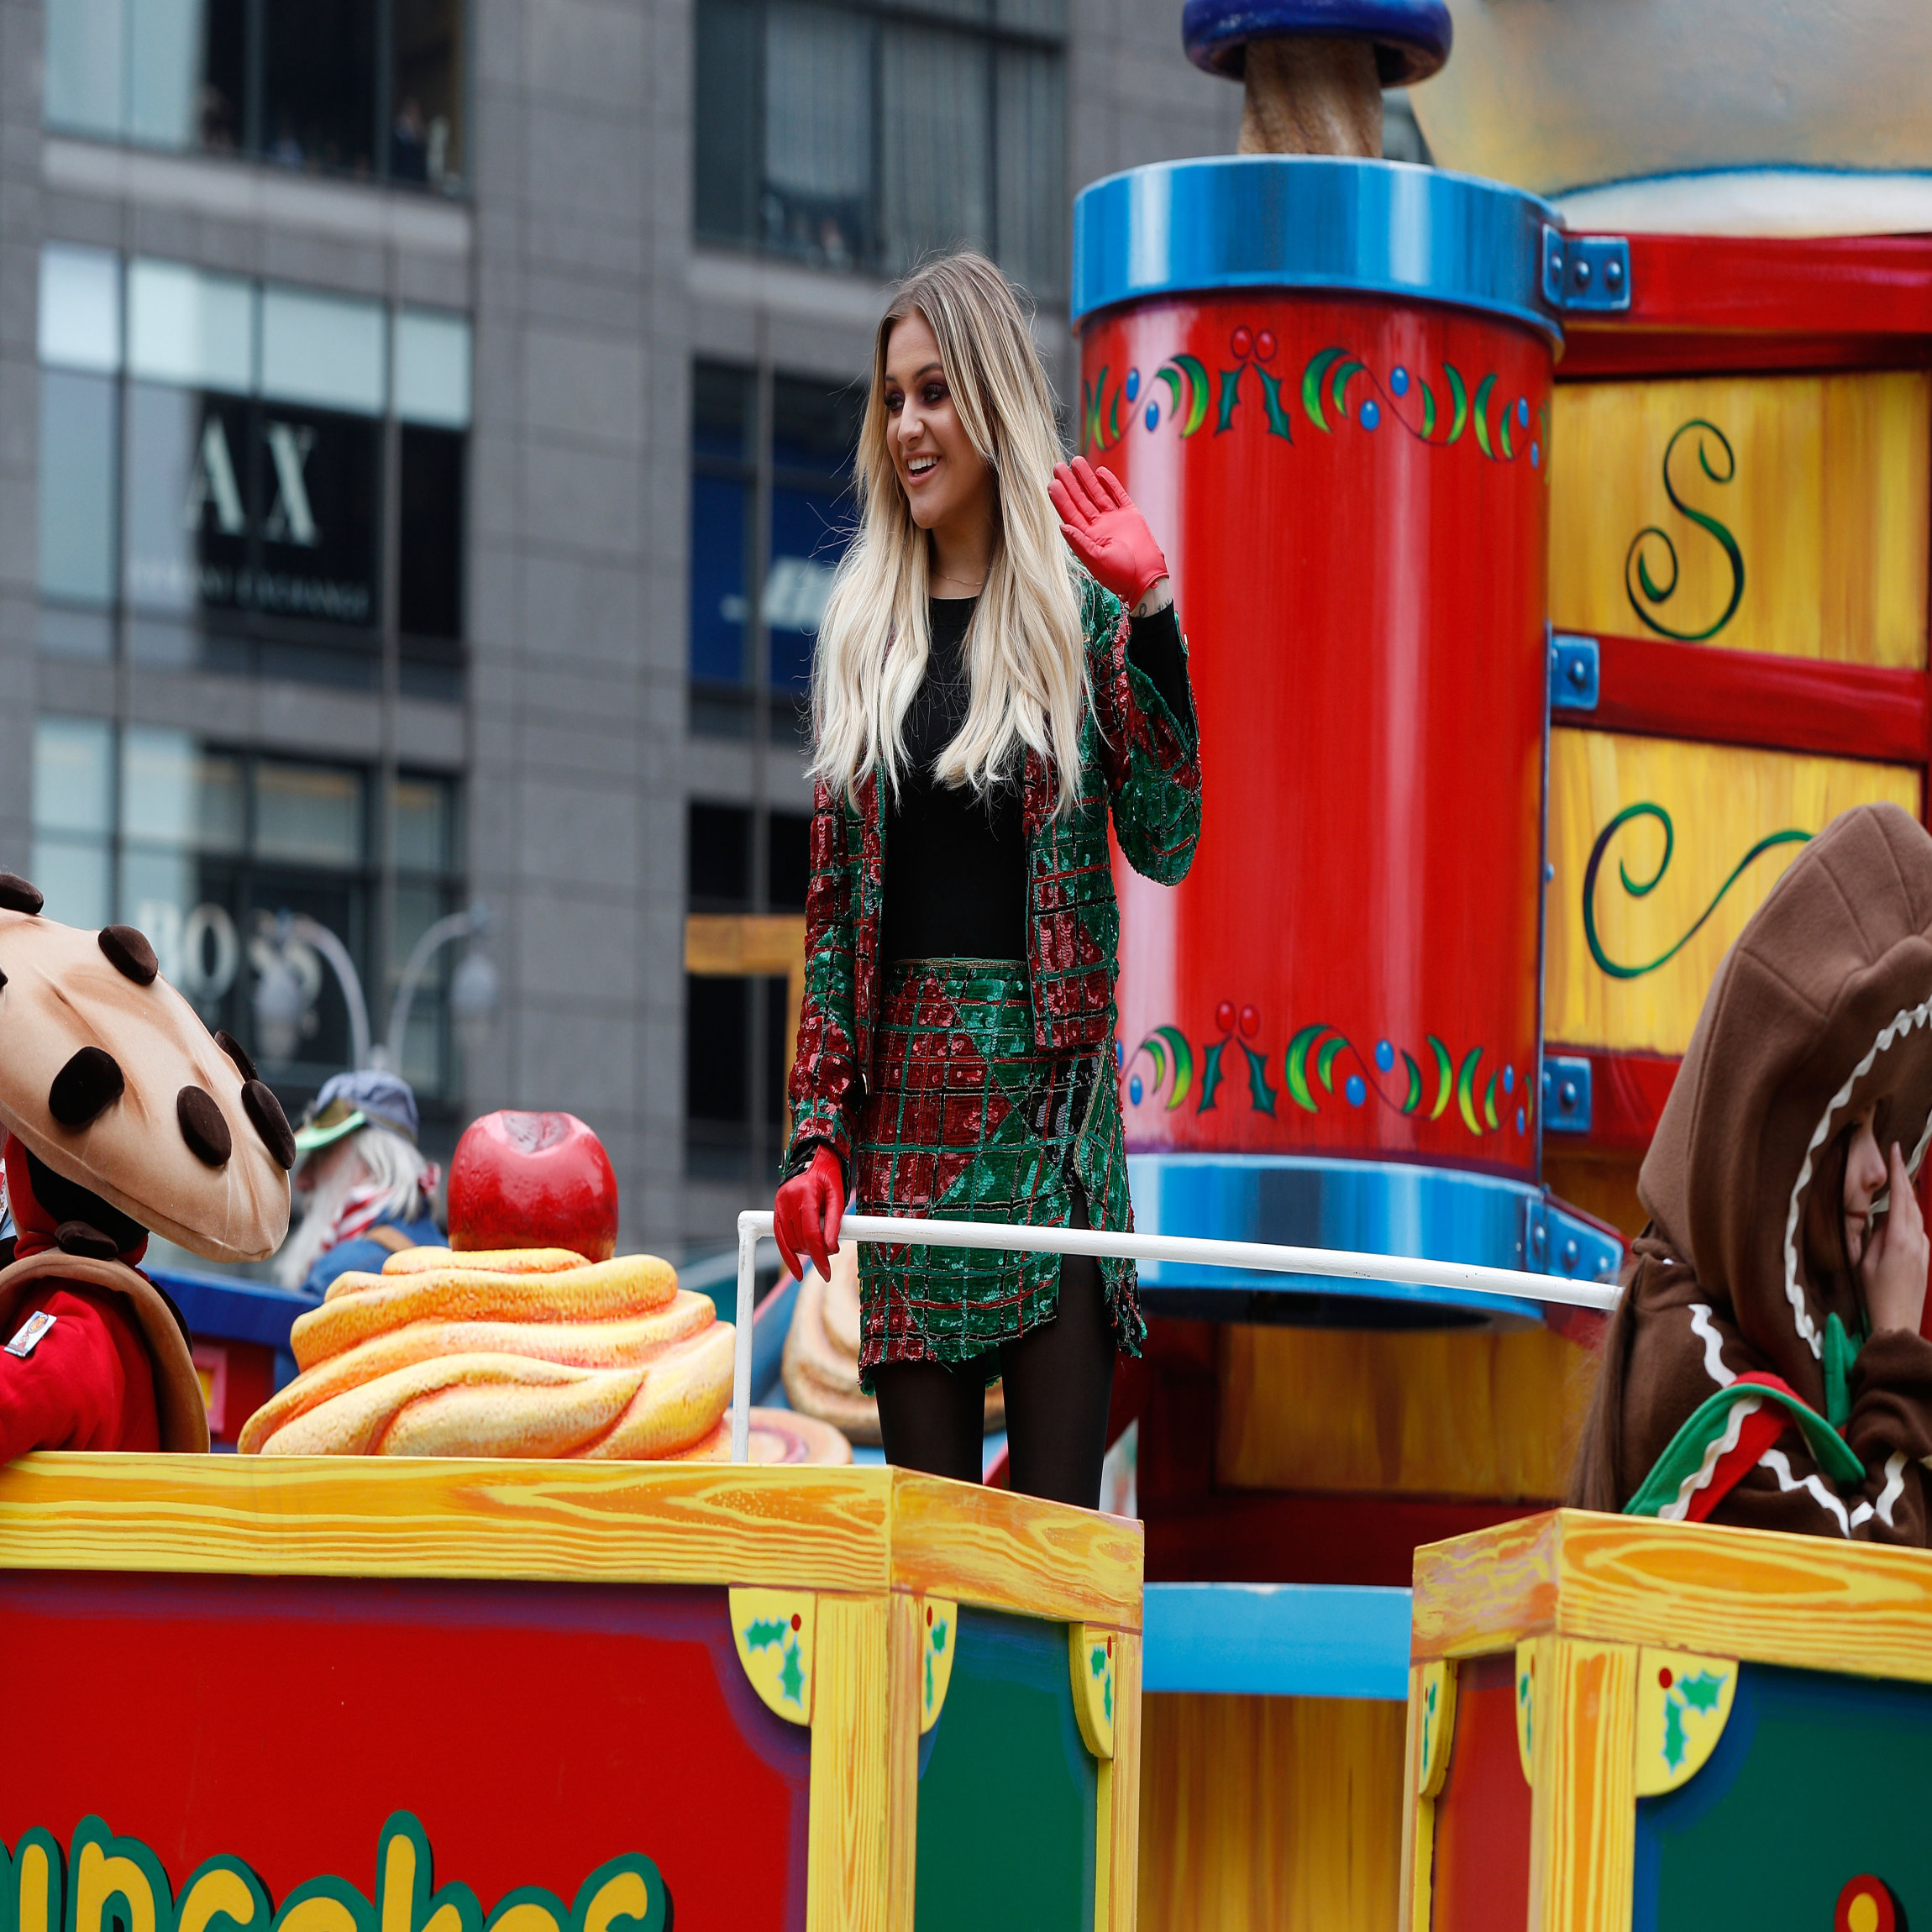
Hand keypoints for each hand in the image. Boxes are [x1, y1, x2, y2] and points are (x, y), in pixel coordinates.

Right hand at [774, 1145, 845, 1283]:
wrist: (812, 1157)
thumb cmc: (828, 1175)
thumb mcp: (838, 1194)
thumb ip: (835, 1221)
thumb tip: (832, 1248)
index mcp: (805, 1195)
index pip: (811, 1234)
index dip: (819, 1256)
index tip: (827, 1273)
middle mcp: (787, 1201)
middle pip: (799, 1241)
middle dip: (815, 1254)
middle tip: (830, 1254)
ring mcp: (779, 1206)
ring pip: (789, 1242)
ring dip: (804, 1252)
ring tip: (820, 1248)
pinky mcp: (776, 1210)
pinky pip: (780, 1237)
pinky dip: (788, 1254)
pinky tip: (796, 1269)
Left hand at [1051, 456, 1168, 608]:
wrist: (1147, 577)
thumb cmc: (1120, 575)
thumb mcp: (1096, 561)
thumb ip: (1079, 543)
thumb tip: (1062, 526)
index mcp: (1087, 538)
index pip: (1070, 514)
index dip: (1061, 499)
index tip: (1052, 483)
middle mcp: (1098, 527)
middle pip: (1081, 500)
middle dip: (1070, 483)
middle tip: (1058, 466)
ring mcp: (1114, 520)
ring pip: (1097, 494)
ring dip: (1087, 478)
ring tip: (1076, 461)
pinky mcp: (1130, 515)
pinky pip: (1118, 495)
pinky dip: (1110, 482)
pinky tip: (1099, 471)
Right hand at [1861, 1142, 1928, 1335]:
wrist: (1897, 1321)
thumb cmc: (1874, 1293)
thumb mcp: (1862, 1260)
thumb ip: (1873, 1234)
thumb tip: (1879, 1219)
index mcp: (1898, 1237)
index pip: (1901, 1195)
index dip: (1898, 1170)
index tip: (1895, 1149)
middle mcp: (1916, 1239)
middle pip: (1912, 1201)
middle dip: (1903, 1180)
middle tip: (1895, 1160)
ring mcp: (1924, 1249)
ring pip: (1915, 1215)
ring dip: (1905, 1200)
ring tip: (1893, 1187)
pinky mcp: (1925, 1258)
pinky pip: (1916, 1229)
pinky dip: (1907, 1217)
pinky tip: (1895, 1220)